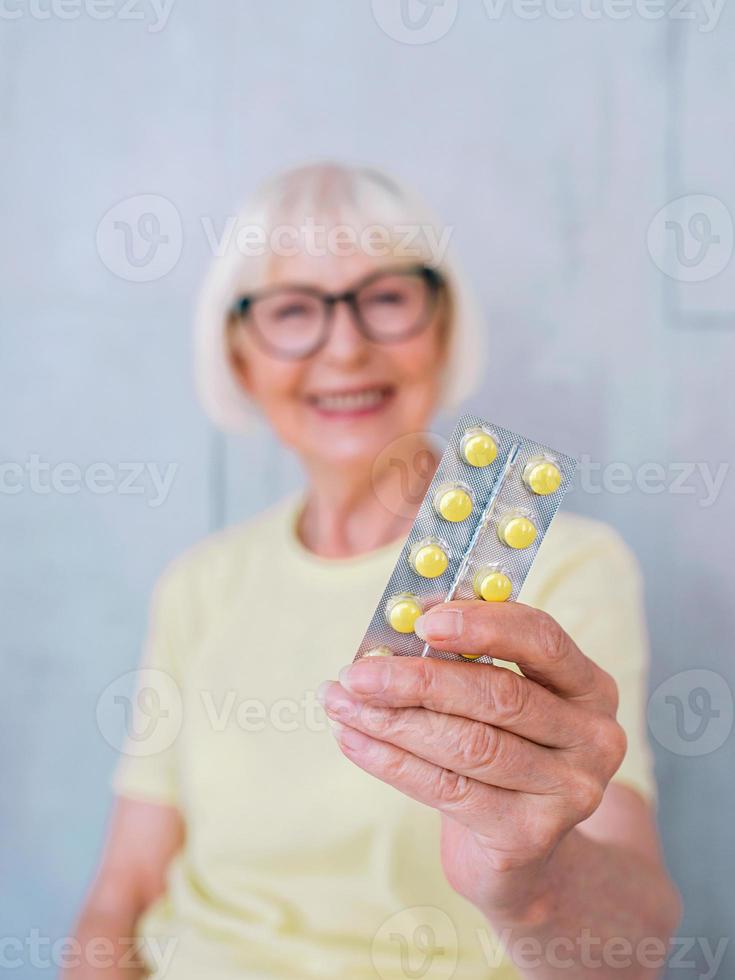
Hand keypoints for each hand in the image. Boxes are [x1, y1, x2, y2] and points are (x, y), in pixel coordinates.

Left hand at [320, 601, 626, 922]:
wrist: (520, 853)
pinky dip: (390, 761)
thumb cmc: (500, 752)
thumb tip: (402, 617)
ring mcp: (569, 791)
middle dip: (418, 680)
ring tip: (340, 702)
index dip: (482, 625)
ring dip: (392, 721)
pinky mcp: (531, 835)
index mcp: (589, 686)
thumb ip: (464, 656)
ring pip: (468, 745)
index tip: (422, 621)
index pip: (542, 640)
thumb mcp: (496, 701)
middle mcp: (593, 737)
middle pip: (498, 696)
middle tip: (357, 671)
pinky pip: (448, 789)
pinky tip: (353, 740)